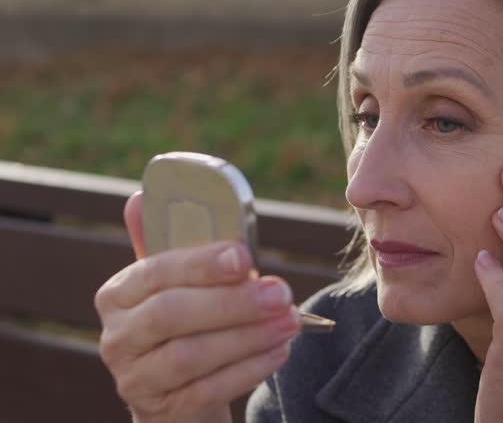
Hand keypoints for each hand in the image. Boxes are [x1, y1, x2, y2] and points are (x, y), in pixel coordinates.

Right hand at [94, 192, 301, 422]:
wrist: (178, 393)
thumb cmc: (185, 324)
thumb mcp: (175, 284)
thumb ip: (170, 244)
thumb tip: (143, 194)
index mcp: (119, 294)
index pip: (155, 272)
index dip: (200, 264)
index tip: (245, 257)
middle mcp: (118, 336)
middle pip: (171, 315)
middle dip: (232, 302)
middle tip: (281, 293)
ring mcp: (136, 378)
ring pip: (189, 356)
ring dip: (247, 336)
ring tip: (290, 320)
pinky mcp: (163, 409)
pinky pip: (208, 390)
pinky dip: (249, 369)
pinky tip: (280, 350)